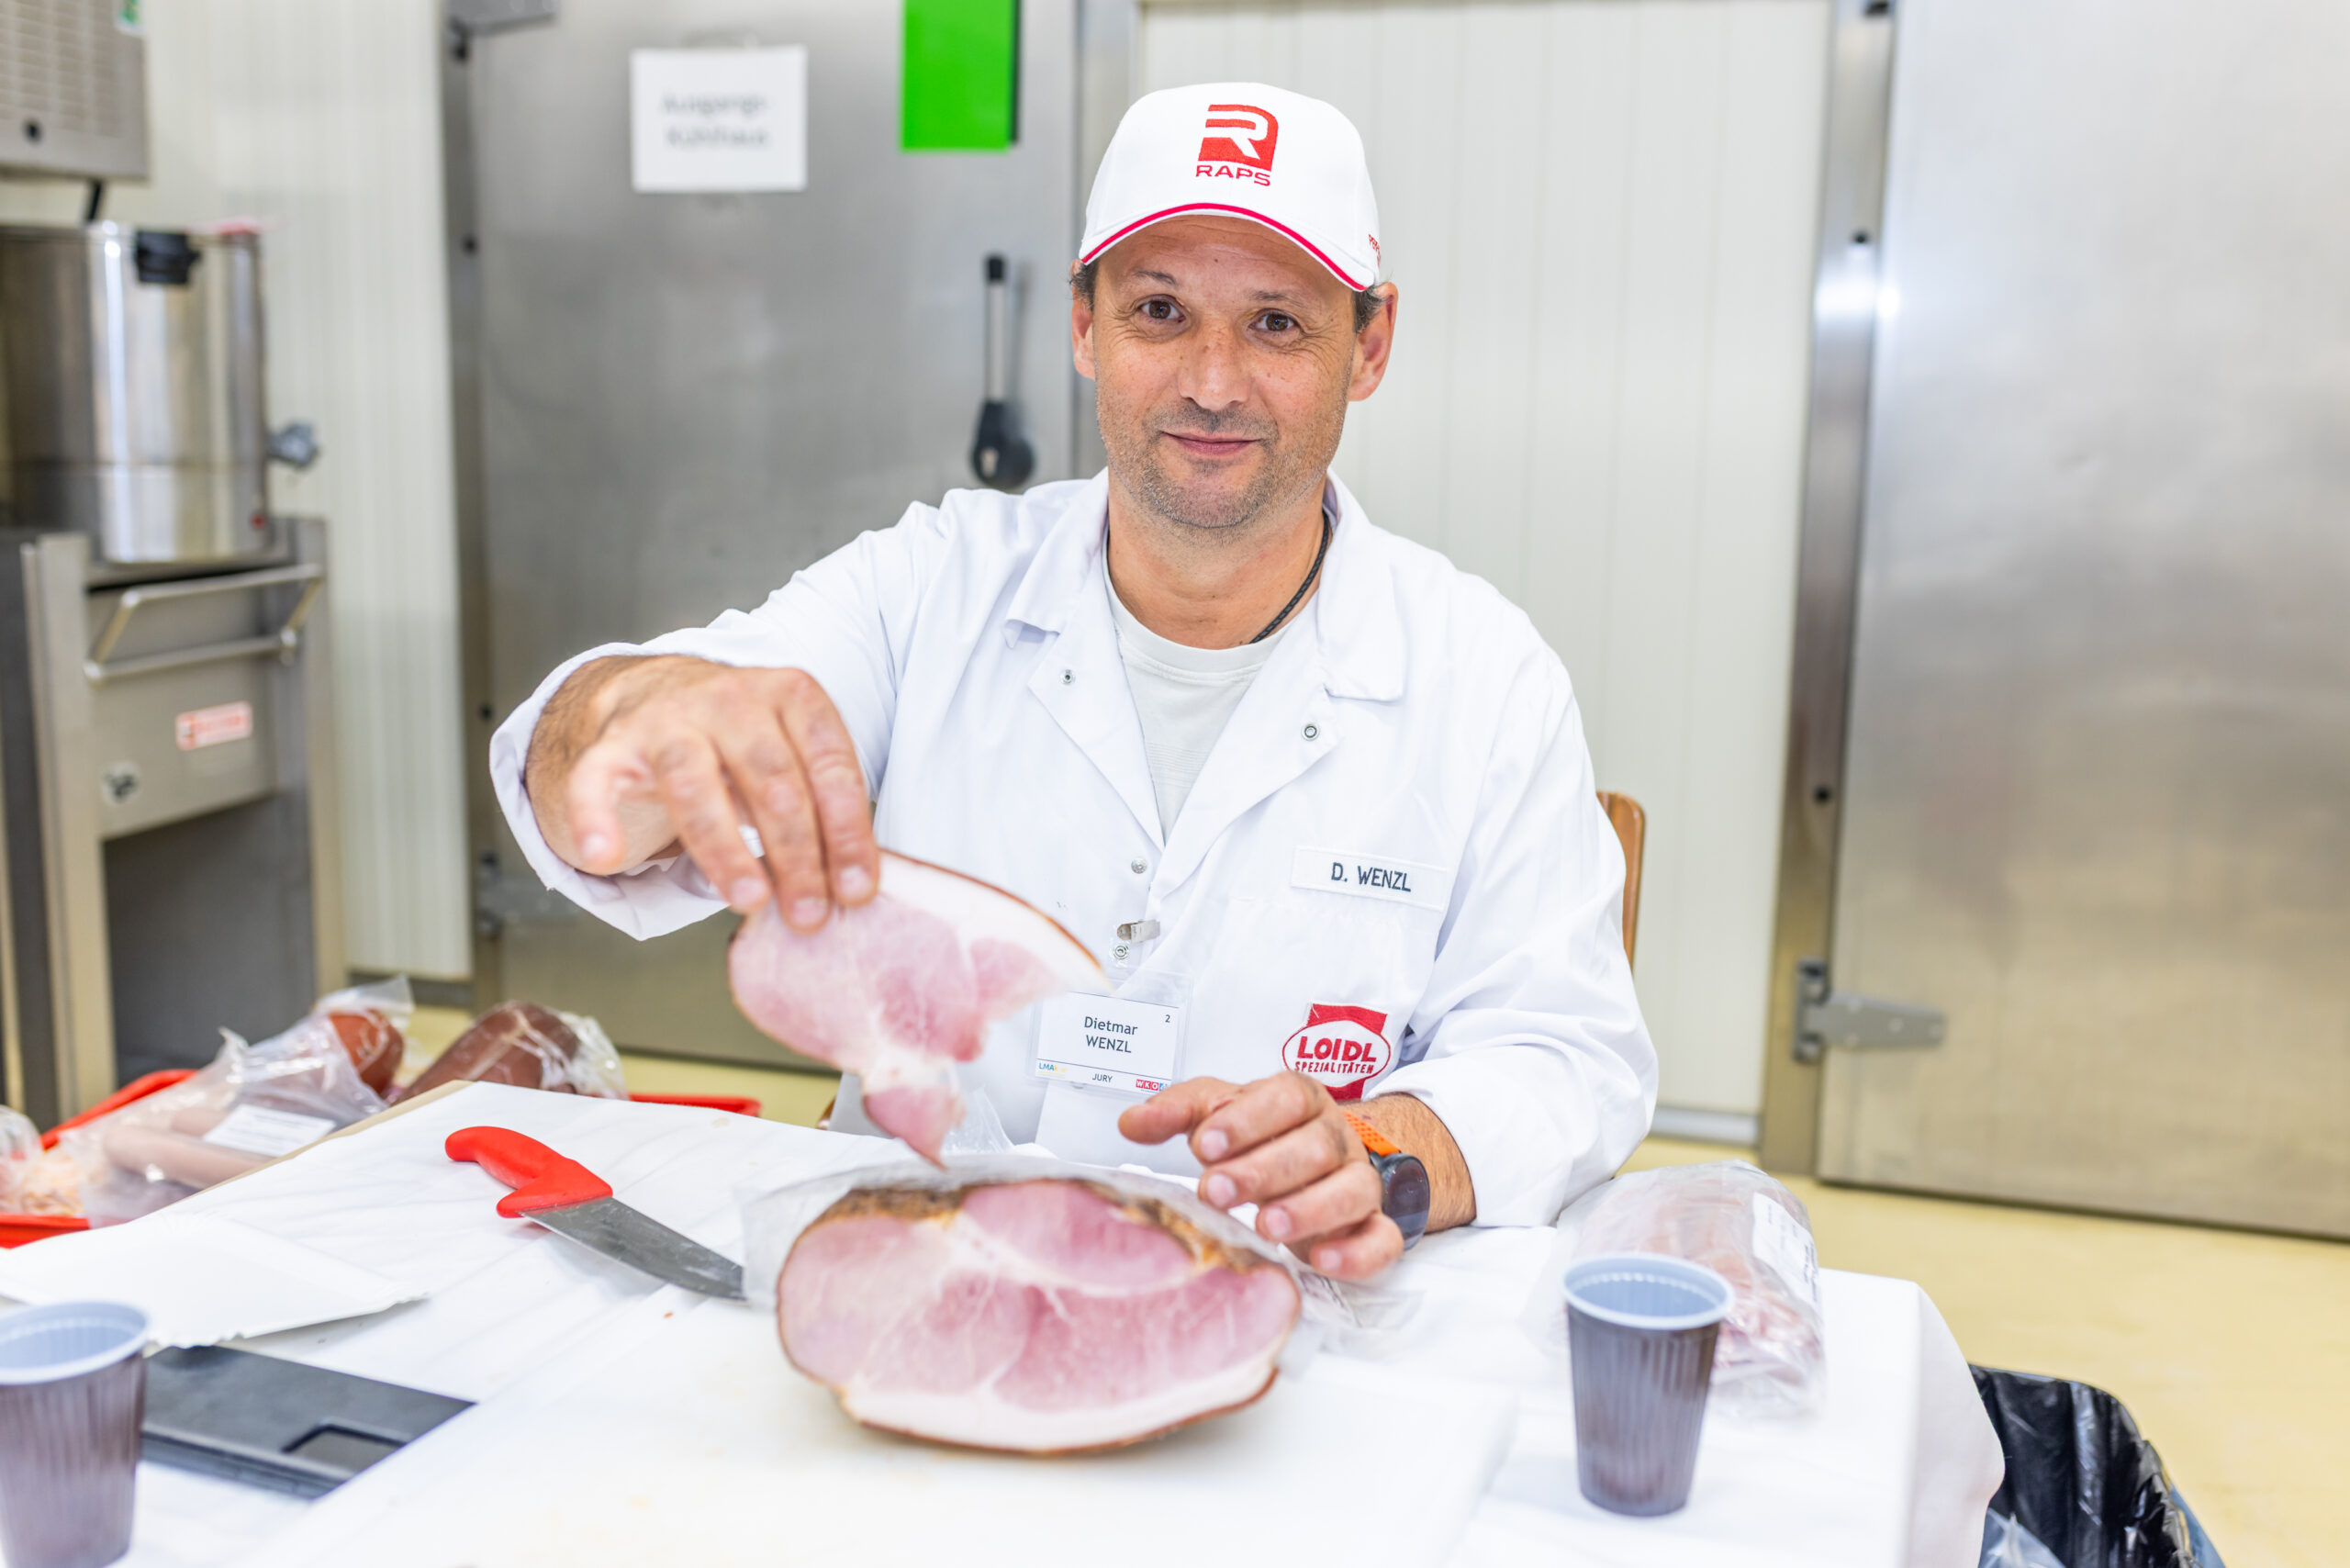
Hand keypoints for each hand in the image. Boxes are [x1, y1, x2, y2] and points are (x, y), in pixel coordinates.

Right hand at [527, 657, 877, 929]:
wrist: (655, 692)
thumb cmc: (743, 742)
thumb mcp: (794, 754)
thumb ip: (821, 807)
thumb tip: (851, 890)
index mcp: (791, 694)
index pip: (828, 763)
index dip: (846, 830)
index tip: (858, 889)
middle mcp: (730, 698)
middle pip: (771, 779)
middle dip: (796, 853)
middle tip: (810, 914)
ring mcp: (667, 719)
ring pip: (696, 785)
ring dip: (727, 850)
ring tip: (750, 901)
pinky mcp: (612, 744)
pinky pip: (597, 780)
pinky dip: (595, 816)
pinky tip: (604, 855)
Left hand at [1118, 1072, 1401, 1280]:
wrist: (1323, 1160)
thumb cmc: (1264, 1136)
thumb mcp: (1219, 1113)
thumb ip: (1179, 1112)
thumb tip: (1132, 1122)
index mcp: (1301, 1100)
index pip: (1285, 1098)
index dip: (1246, 1119)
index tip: (1204, 1144)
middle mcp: (1335, 1137)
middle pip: (1314, 1146)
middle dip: (1264, 1169)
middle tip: (1216, 1190)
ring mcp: (1359, 1181)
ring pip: (1353, 1189)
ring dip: (1310, 1208)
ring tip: (1265, 1225)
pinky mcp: (1372, 1226)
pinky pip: (1382, 1238)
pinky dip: (1358, 1251)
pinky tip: (1321, 1259)